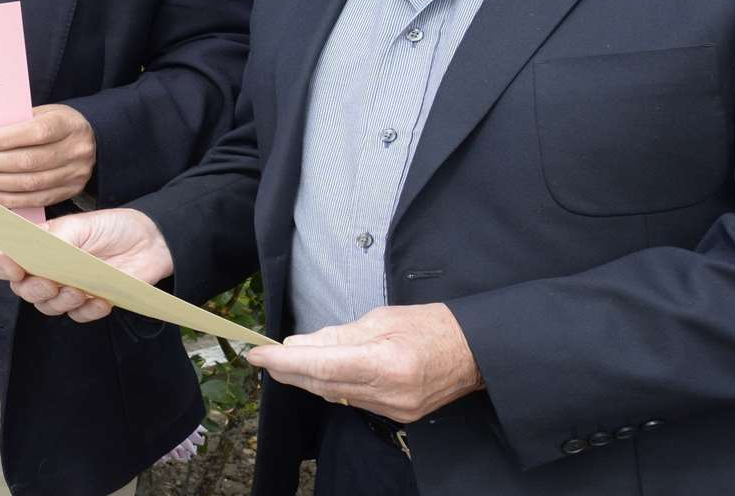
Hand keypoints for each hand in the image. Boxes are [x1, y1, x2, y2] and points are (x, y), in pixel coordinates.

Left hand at [0, 103, 95, 206]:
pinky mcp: (69, 192)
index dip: (7, 138)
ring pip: (29, 183)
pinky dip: (9, 200)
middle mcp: (74, 150)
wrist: (94, 140)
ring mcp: (73, 175)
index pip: (37, 132)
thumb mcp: (45, 113)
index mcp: (68, 124)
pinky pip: (35, 200)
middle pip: (29, 161)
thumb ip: (18, 122)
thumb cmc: (58, 123)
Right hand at [0, 208, 172, 322]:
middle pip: (24, 290)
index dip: (2, 265)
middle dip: (34, 289)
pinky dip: (88, 310)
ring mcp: (68, 288)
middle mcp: (48, 270)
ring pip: (49, 307)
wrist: (151, 241)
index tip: (12, 268)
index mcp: (40, 247)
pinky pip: (78, 316)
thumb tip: (36, 254)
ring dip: (62, 301)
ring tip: (80, 290)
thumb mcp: (81, 225)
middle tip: (50, 283)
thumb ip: (57, 240)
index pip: (8, 260)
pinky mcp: (89, 303)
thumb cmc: (112, 227)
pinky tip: (101, 299)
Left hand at [246, 303, 484, 421]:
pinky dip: (330, 386)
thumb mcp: (382, 318)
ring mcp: (394, 409)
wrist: (476, 352)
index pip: (322, 366)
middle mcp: (389, 393)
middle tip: (262, 358)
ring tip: (283, 362)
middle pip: (323, 385)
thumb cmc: (433, 325)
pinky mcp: (397, 416)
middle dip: (289, 371)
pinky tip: (317, 373)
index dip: (285, 362)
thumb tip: (300, 344)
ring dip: (306, 379)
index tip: (258, 354)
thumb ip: (338, 335)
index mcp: (386, 363)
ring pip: (334, 395)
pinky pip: (352, 400)